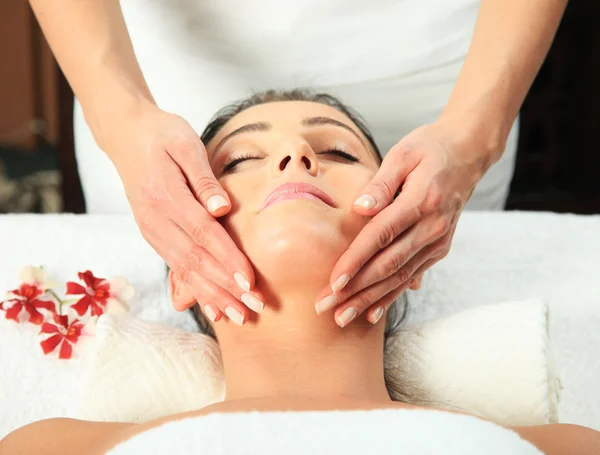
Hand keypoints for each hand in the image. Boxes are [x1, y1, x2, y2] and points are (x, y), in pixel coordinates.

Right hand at [103, 103, 263, 324]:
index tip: (250, 280)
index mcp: (165, 195)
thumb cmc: (162, 135)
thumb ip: (204, 179)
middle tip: (253, 309)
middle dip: (225, 287)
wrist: (126, 135)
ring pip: (185, 270)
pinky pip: (176, 267)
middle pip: (195, 260)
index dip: (227, 258)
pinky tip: (212, 307)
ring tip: (238, 316)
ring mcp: (151, 230)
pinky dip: (195, 289)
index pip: (203, 233)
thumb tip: (223, 208)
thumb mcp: (185, 143)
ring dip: (213, 295)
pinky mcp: (153, 235)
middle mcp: (155, 219)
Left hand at [315, 120, 493, 327]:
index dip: (356, 261)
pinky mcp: (439, 248)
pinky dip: (391, 296)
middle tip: (325, 308)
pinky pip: (412, 276)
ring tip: (342, 318)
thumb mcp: (403, 153)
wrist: (468, 153)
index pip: (381, 236)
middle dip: (355, 290)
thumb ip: (381, 183)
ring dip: (370, 300)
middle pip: (388, 265)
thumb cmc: (429, 148)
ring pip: (400, 277)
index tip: (333, 283)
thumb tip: (360, 208)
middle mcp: (432, 227)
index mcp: (421, 201)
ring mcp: (438, 241)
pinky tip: (372, 313)